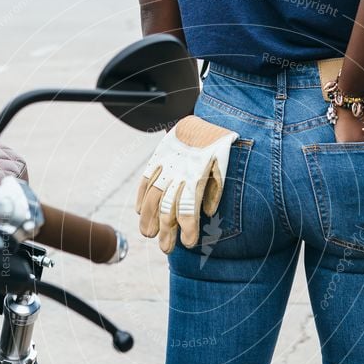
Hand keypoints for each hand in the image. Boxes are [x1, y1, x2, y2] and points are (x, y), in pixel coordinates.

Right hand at [136, 115, 238, 253]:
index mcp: (196, 175)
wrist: (203, 115)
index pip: (189, 208)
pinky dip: (140, 196)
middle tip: (166, 249)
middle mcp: (178, 173)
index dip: (187, 228)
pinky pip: (145, 179)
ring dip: (148, 218)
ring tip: (148, 235)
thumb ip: (216, 189)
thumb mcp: (224, 165)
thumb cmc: (218, 144)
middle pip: (167, 208)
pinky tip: (139, 212)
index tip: (187, 244)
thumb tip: (208, 213)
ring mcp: (165, 165)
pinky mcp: (157, 157)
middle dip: (166, 231)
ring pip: (152, 196)